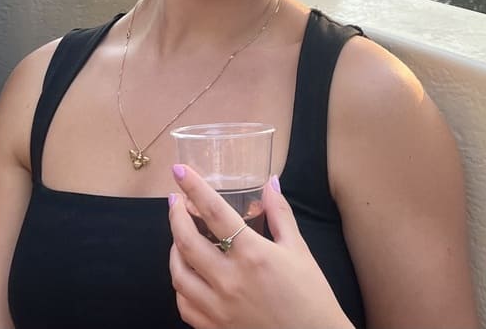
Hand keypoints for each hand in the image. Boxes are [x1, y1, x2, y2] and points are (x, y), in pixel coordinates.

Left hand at [168, 165, 353, 328]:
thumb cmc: (311, 297)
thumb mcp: (299, 250)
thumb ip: (280, 214)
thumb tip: (270, 184)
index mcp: (253, 255)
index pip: (214, 212)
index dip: (194, 188)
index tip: (180, 172)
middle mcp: (230, 280)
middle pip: (186, 241)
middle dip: (175, 217)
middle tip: (175, 203)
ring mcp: (218, 307)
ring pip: (178, 273)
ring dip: (174, 250)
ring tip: (180, 237)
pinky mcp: (214, 327)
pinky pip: (184, 303)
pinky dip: (181, 285)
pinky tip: (189, 274)